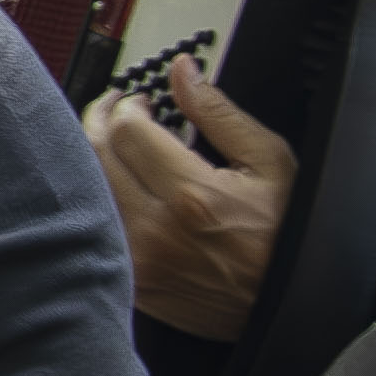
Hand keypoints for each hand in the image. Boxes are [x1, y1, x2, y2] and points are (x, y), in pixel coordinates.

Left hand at [95, 53, 291, 338]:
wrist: (288, 303)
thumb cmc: (287, 235)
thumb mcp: (270, 164)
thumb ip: (219, 114)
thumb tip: (184, 72)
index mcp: (192, 195)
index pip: (128, 130)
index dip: (128, 106)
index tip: (140, 102)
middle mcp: (156, 229)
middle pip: (95, 156)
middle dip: (98, 121)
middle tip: (112, 109)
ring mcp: (138, 260)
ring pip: (86, 193)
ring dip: (90, 159)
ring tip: (109, 142)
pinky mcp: (131, 283)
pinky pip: (94, 230)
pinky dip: (97, 201)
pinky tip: (113, 186)